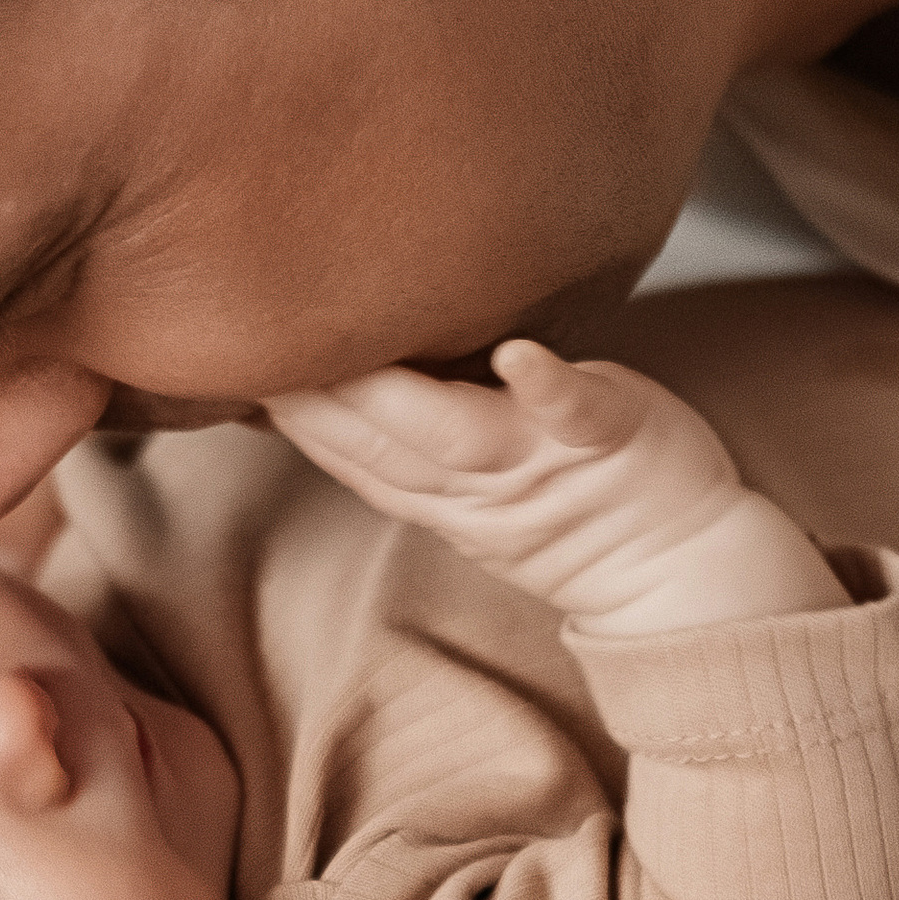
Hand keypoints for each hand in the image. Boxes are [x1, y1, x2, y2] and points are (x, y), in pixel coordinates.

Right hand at [267, 340, 837, 629]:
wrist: (684, 565)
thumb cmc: (571, 501)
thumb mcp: (466, 487)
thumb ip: (398, 439)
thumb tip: (318, 386)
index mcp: (439, 493)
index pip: (344, 452)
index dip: (283, 410)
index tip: (214, 357)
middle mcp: (478, 485)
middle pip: (380, 444)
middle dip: (314, 393)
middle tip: (250, 334)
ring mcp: (543, 464)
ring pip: (455, 434)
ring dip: (399, 394)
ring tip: (353, 339)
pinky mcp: (613, 436)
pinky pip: (576, 410)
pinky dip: (548, 383)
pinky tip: (519, 354)